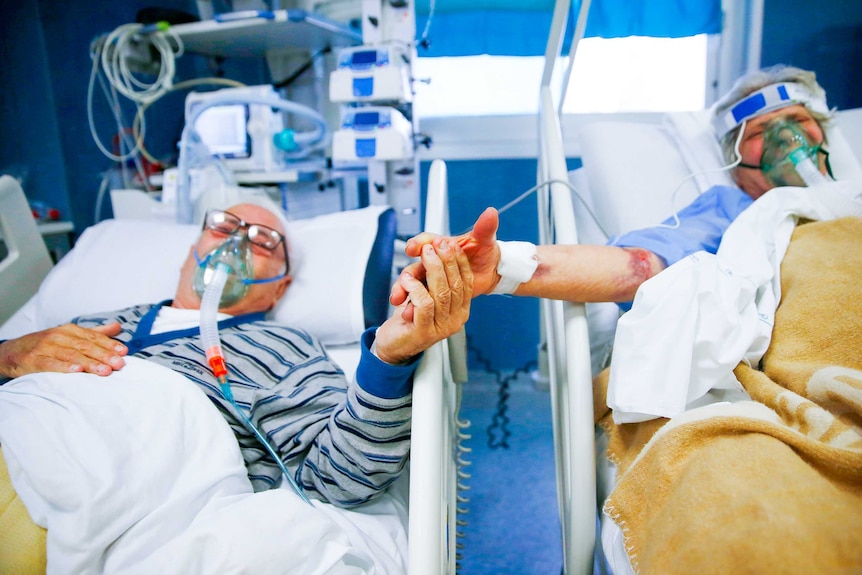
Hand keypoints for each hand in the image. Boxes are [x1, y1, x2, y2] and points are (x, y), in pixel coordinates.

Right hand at [0, 323, 127, 378]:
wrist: (11, 352)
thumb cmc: (45, 345)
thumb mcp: (69, 336)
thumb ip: (94, 332)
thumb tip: (118, 327)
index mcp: (69, 330)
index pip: (93, 337)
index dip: (109, 344)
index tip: (123, 352)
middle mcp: (58, 337)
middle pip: (85, 346)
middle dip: (104, 355)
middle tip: (119, 364)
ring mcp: (45, 348)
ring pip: (71, 355)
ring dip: (89, 363)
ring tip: (104, 371)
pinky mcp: (33, 360)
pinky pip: (50, 365)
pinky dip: (64, 368)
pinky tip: (77, 371)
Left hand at [375, 239, 472, 364]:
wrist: (393, 345)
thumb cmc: (410, 317)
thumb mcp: (426, 292)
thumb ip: (432, 277)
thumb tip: (433, 249)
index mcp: (461, 310)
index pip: (468, 282)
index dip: (460, 261)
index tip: (451, 243)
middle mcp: (455, 320)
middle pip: (457, 285)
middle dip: (447, 261)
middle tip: (437, 244)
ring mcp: (442, 327)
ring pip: (442, 293)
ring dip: (432, 269)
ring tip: (423, 255)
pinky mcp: (424, 332)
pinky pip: (425, 303)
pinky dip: (415, 287)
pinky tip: (406, 278)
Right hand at [389, 207, 500, 307]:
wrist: (489, 271)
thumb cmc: (485, 253)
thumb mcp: (486, 241)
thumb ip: (485, 228)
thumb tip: (491, 213)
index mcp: (442, 244)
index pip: (426, 241)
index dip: (418, 243)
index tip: (412, 248)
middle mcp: (434, 258)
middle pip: (415, 265)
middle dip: (407, 275)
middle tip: (403, 280)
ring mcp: (432, 275)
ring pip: (414, 282)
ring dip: (404, 290)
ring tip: (398, 299)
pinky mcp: (434, 290)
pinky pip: (421, 297)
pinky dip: (413, 303)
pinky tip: (407, 310)